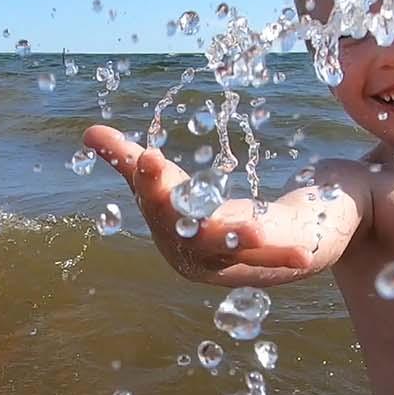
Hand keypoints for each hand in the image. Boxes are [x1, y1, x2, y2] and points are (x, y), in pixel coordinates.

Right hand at [83, 126, 303, 279]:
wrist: (246, 247)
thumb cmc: (198, 211)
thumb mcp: (165, 182)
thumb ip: (128, 161)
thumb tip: (89, 133)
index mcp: (166, 226)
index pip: (152, 202)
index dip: (148, 182)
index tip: (147, 158)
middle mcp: (191, 249)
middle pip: (180, 227)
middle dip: (174, 202)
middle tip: (163, 173)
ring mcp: (226, 259)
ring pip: (226, 248)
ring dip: (237, 238)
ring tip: (254, 228)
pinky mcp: (261, 259)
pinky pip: (271, 261)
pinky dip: (285, 258)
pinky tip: (304, 258)